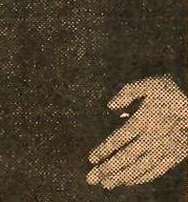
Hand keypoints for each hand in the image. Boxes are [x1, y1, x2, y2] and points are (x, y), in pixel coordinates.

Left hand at [87, 75, 187, 189]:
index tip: (91, 159)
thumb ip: (128, 92)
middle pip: (128, 157)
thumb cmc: (173, 92)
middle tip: (91, 179)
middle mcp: (155, 137)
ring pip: (142, 167)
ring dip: (123, 177)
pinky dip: (142, 177)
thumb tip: (111, 106)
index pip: (120, 138)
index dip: (104, 150)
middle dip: (108, 169)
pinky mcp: (177, 155)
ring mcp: (166, 149)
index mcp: (146, 119)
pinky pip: (158, 170)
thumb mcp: (150, 84)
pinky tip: (129, 181)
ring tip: (106, 184)